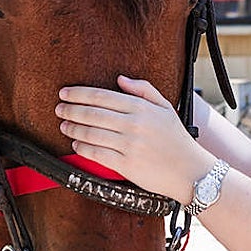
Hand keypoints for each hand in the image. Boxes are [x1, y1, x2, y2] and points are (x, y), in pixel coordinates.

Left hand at [57, 75, 216, 199]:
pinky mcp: (127, 165)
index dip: (79, 94)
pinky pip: (98, 154)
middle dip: (71, 110)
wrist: (191, 171)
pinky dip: (83, 148)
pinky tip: (76, 144)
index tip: (65, 93)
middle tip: (59, 108)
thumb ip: (144, 90)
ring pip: (92, 133)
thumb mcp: (166, 108)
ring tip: (64, 126)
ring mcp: (130, 145)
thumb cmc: (178, 140)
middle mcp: (134, 124)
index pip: (103, 96)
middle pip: (93, 113)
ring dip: (73, 129)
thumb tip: (120, 79)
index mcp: (142, 108)